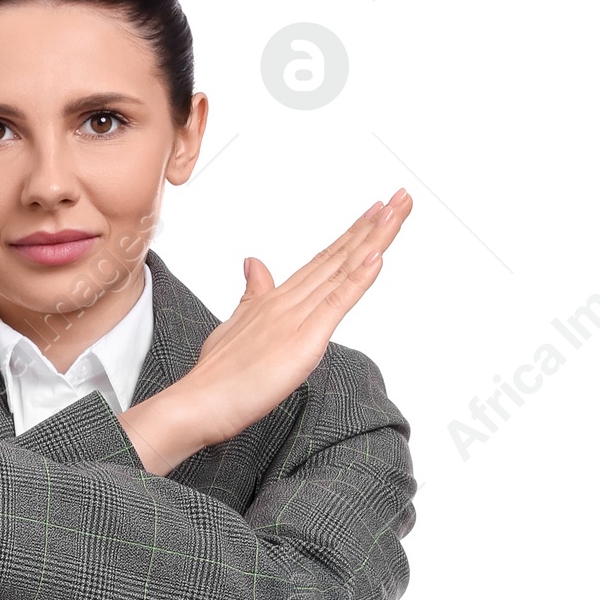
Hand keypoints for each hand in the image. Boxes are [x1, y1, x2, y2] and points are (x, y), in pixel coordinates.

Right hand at [120, 192, 412, 471]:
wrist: (198, 401)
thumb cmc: (216, 375)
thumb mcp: (238, 325)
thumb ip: (252, 293)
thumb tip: (254, 263)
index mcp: (279, 298)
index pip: (323, 260)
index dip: (352, 235)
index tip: (376, 212)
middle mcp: (290, 299)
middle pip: (339, 256)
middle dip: (372, 226)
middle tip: (401, 198)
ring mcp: (297, 316)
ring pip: (342, 270)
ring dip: (373, 240)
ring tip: (397, 211)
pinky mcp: (304, 340)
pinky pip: (336, 304)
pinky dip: (357, 280)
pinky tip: (376, 258)